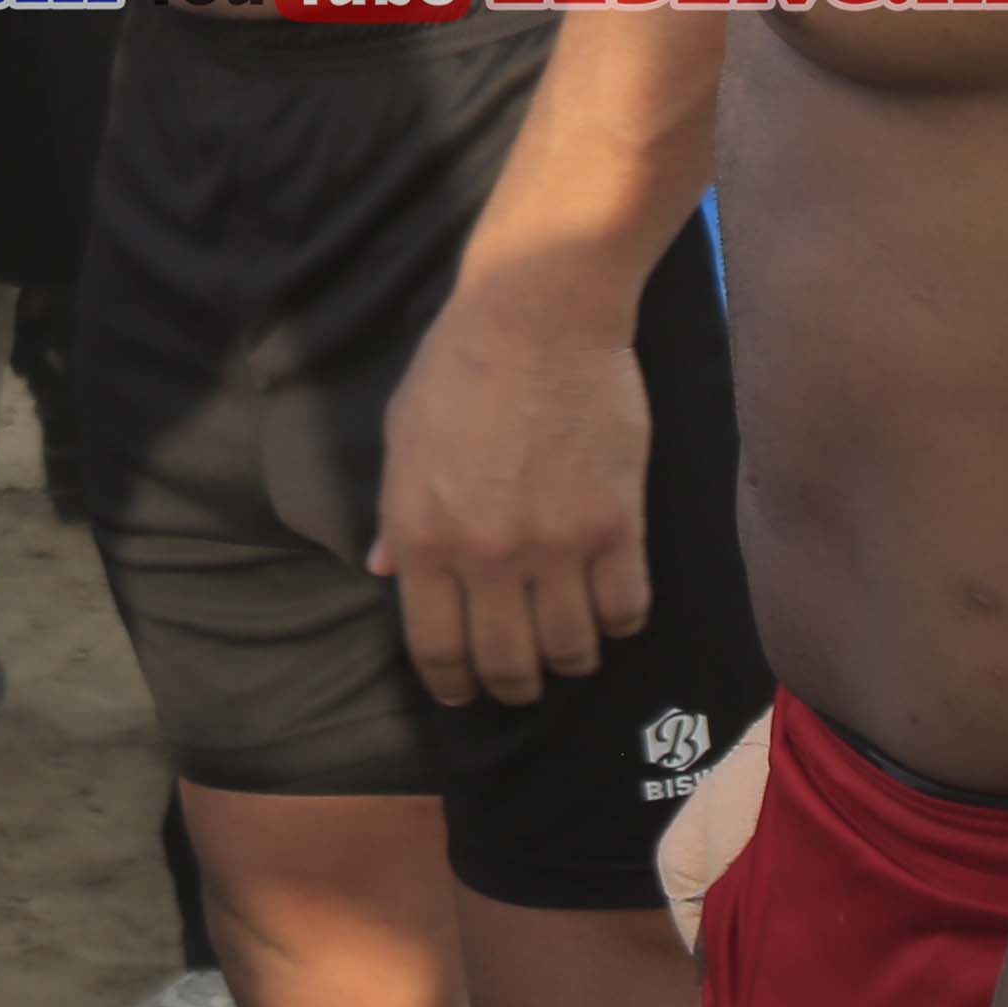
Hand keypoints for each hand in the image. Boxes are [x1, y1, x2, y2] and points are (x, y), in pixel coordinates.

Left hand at [367, 280, 652, 706]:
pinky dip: (619, 623)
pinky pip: (625, 609)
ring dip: (571, 660)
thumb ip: (391, 514)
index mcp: (422, 538)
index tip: (465, 693)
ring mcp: (555, 545)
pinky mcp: (616, 525)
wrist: (538, 313)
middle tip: (524, 677)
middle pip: (508, 665)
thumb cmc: (460, 367)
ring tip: (572, 648)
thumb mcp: (401, 438)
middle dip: (514, 684)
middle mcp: (485, 557)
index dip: (453, 686)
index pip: (436, 651)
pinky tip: (611, 609)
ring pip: (571, 650)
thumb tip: (381, 570)